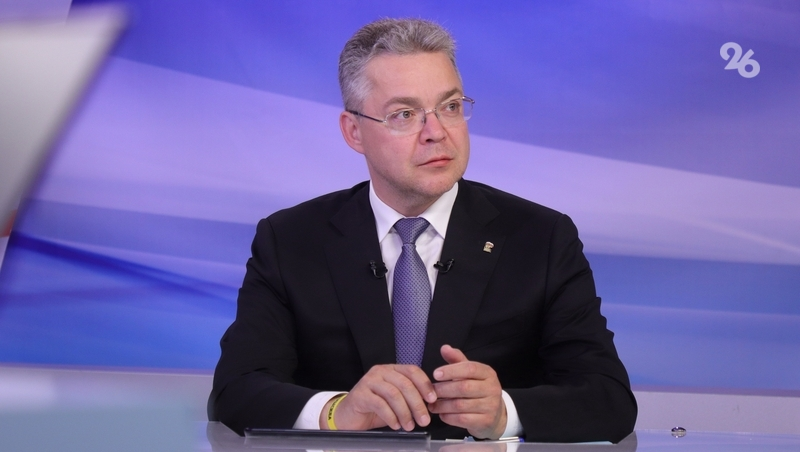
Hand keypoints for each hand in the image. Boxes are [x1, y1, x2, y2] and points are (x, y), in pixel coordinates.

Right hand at [319, 364, 436, 430]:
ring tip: (409, 425)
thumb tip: (430, 404)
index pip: (412, 371)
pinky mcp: (360, 395)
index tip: (432, 400)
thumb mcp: (395, 401)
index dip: (424, 385)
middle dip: (417, 403)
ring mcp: (369, 381)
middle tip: (424, 420)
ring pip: (394, 394)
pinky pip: (380, 404)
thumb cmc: (374, 408)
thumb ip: (409, 397)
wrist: (348, 416)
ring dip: (405, 412)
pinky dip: (391, 416)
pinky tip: (396, 425)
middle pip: (405, 384)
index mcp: (391, 370)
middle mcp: (380, 372)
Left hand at [428, 345, 506, 438]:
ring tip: (431, 405)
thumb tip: (444, 348)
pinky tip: (441, 414)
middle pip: (463, 387)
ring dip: (442, 405)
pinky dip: (448, 417)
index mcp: (488, 373)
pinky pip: (462, 419)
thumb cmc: (478, 390)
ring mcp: (490, 406)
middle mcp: (492, 388)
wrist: (496, 415)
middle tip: (430, 391)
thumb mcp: (470, 373)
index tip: (435, 374)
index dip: (451, 371)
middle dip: (443, 389)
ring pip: (461, 405)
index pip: (470, 368)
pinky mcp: (486, 421)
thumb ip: (457, 360)